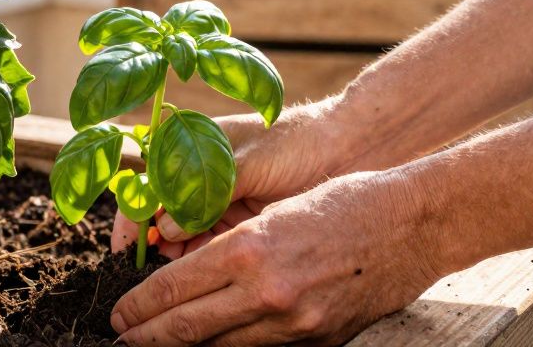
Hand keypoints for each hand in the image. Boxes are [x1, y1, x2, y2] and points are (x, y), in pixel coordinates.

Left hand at [110, 171, 444, 345]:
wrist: (415, 224)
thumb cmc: (345, 200)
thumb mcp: (276, 211)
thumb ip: (232, 246)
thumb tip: (188, 272)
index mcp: (250, 249)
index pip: (175, 289)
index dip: (139, 307)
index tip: (118, 314)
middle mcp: (267, 292)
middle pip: (187, 328)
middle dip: (147, 338)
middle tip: (121, 340)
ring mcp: (294, 324)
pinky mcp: (318, 341)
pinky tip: (212, 346)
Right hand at [111, 101, 343, 259]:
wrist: (348, 149)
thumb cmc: (294, 142)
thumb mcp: (245, 164)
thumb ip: (204, 194)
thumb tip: (166, 229)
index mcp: (190, 146)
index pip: (145, 183)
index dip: (132, 217)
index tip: (126, 248)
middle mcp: (199, 176)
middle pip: (160, 217)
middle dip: (153, 246)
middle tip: (149, 276)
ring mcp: (219, 202)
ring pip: (183, 239)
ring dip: (177, 260)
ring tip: (177, 281)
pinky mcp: (239, 225)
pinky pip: (209, 249)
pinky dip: (202, 265)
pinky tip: (200, 280)